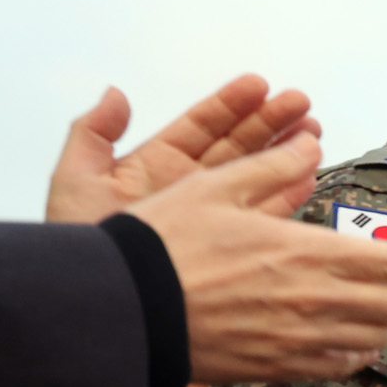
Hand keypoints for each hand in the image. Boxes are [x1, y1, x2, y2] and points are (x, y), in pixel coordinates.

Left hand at [48, 76, 319, 222]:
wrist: (104, 301)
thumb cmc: (84, 247)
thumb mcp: (75, 180)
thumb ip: (92, 133)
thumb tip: (115, 94)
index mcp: (154, 165)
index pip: (200, 126)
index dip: (230, 105)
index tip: (258, 86)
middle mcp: (186, 188)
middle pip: (236, 145)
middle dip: (269, 122)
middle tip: (299, 103)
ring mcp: (209, 217)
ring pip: (255, 176)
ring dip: (284, 153)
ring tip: (311, 133)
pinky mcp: (226, 246)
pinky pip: (263, 215)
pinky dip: (286, 196)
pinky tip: (305, 176)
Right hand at [126, 132, 386, 381]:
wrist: (124, 312)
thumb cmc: (163, 243)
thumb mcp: (213, 188)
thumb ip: (269, 168)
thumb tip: (308, 141)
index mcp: (303, 252)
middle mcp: (311, 301)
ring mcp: (297, 340)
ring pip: (371, 339)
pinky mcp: (277, 368)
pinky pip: (336, 366)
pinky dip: (361, 356)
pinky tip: (365, 348)